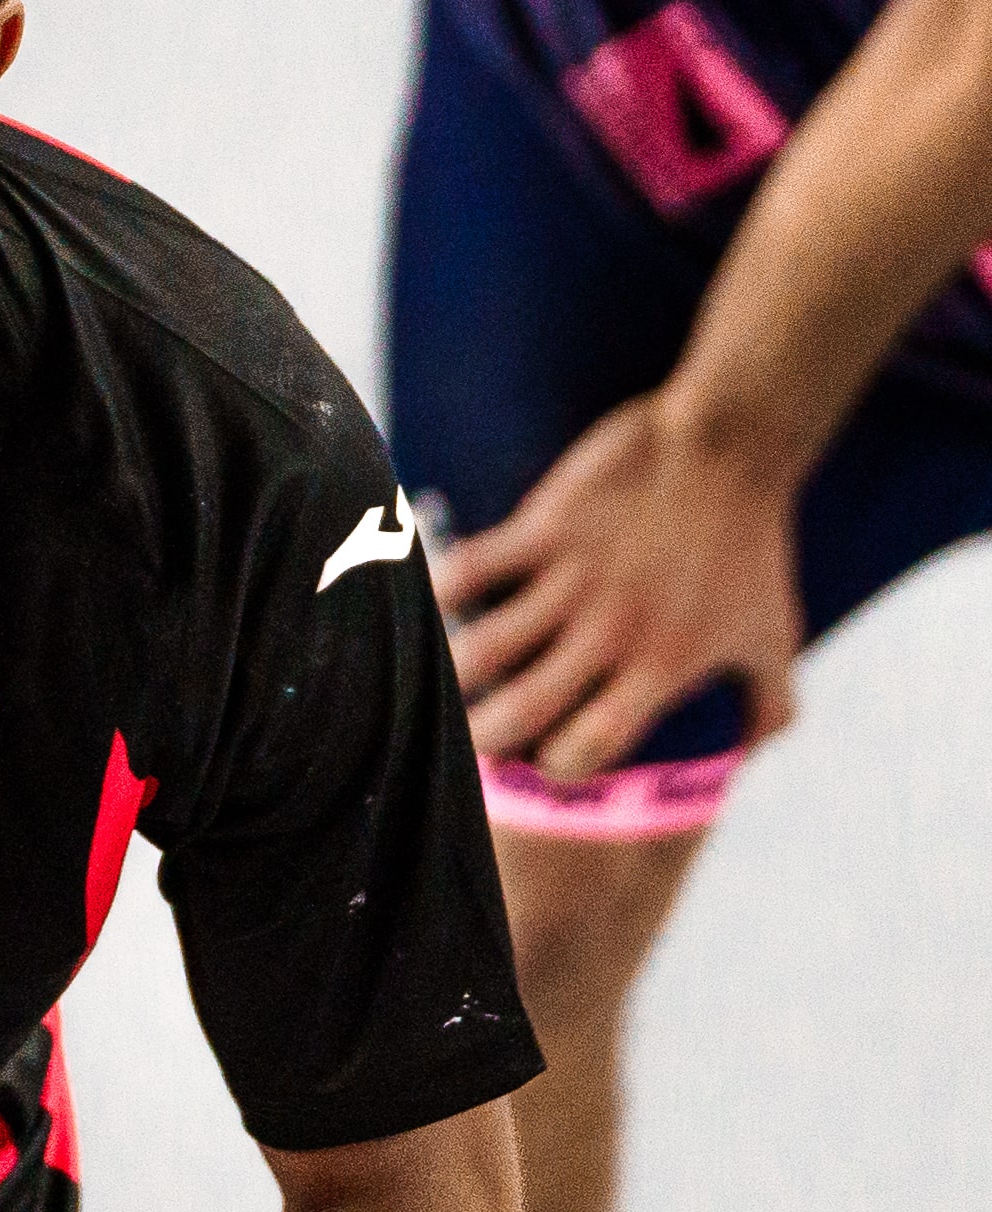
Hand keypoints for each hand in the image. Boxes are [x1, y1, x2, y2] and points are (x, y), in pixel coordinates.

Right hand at [436, 387, 803, 780]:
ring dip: (453, 673)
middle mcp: (610, 633)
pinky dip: (440, 591)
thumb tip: (745, 758)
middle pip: (522, 711)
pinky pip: (472, 568)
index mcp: (661, 667)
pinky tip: (434, 602)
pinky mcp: (546, 526)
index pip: (590, 747)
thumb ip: (770, 707)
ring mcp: (573, 579)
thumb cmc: (756, 546)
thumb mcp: (777, 636)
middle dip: (485, 740)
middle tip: (472, 739)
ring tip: (445, 678)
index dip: (558, 765)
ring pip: (483, 648)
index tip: (547, 759)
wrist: (732, 446)